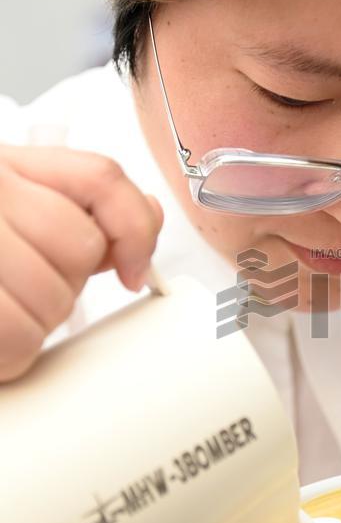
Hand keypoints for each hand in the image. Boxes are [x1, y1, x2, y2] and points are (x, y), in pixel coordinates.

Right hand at [0, 144, 162, 381]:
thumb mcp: (10, 199)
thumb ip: (84, 203)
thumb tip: (144, 225)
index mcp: (0, 165)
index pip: (100, 180)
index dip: (131, 231)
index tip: (133, 273)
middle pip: (78, 249)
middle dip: (64, 283)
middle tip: (18, 286)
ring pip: (50, 302)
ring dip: (34, 325)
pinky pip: (17, 345)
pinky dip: (10, 356)